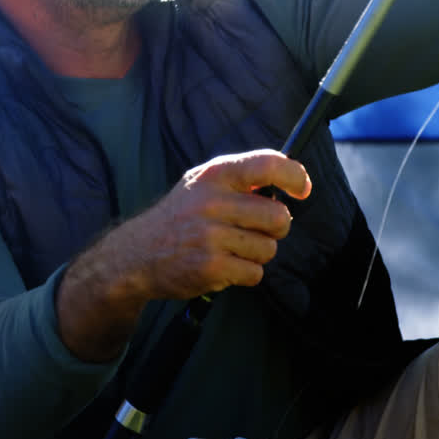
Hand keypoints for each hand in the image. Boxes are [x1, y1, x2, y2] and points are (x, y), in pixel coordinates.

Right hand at [123, 150, 312, 299]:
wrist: (136, 255)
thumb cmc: (180, 218)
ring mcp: (211, 236)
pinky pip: (255, 273)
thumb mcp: (202, 185)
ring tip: (230, 249)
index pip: (267, 164)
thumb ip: (240, 180)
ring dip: (256, 253)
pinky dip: (245, 274)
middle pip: (278, 217)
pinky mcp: (211, 267)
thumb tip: (292, 181)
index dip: (294, 176)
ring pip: (269, 248)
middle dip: (275, 228)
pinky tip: (223, 266)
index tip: (302, 190)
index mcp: (214, 175)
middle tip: (256, 230)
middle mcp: (212, 202)